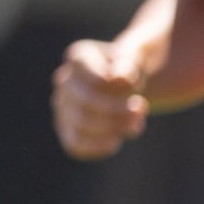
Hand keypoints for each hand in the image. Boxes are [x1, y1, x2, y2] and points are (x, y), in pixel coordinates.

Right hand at [53, 38, 151, 159]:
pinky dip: (95, 147)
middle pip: (84, 101)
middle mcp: (64, 81)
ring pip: (78, 124)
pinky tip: (116, 141)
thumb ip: (130, 61)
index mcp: (79, 57)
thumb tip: (119, 78)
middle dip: (116, 110)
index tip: (134, 85)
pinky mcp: (67, 129)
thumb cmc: (130, 68)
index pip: (92, 78)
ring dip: (111, 129)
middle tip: (141, 109)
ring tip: (135, 125)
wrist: (125, 84)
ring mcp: (63, 106)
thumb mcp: (138, 56)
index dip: (115, 88)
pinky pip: (74, 144)